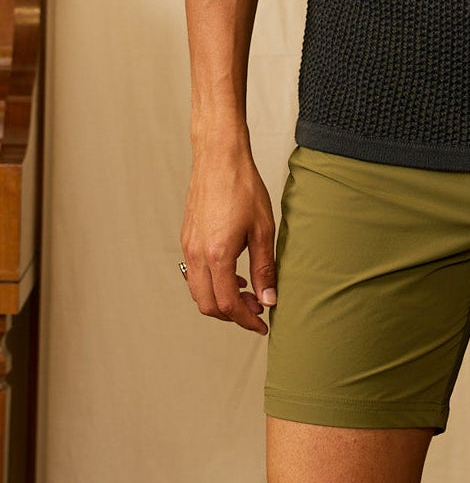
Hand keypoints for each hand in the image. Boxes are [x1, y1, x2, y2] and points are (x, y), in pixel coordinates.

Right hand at [180, 144, 276, 335]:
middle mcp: (196, 254)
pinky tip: (234, 276)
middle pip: (208, 304)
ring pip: (198, 291)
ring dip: (221, 300)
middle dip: (233, 315)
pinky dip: (212, 284)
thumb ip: (264, 269)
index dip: (246, 320)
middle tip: (258, 311)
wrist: (219, 157)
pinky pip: (195, 274)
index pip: (227, 303)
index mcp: (217, 254)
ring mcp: (188, 246)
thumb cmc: (243, 187)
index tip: (263, 325)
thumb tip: (269, 300)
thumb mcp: (263, 231)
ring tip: (249, 294)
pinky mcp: (187, 238)